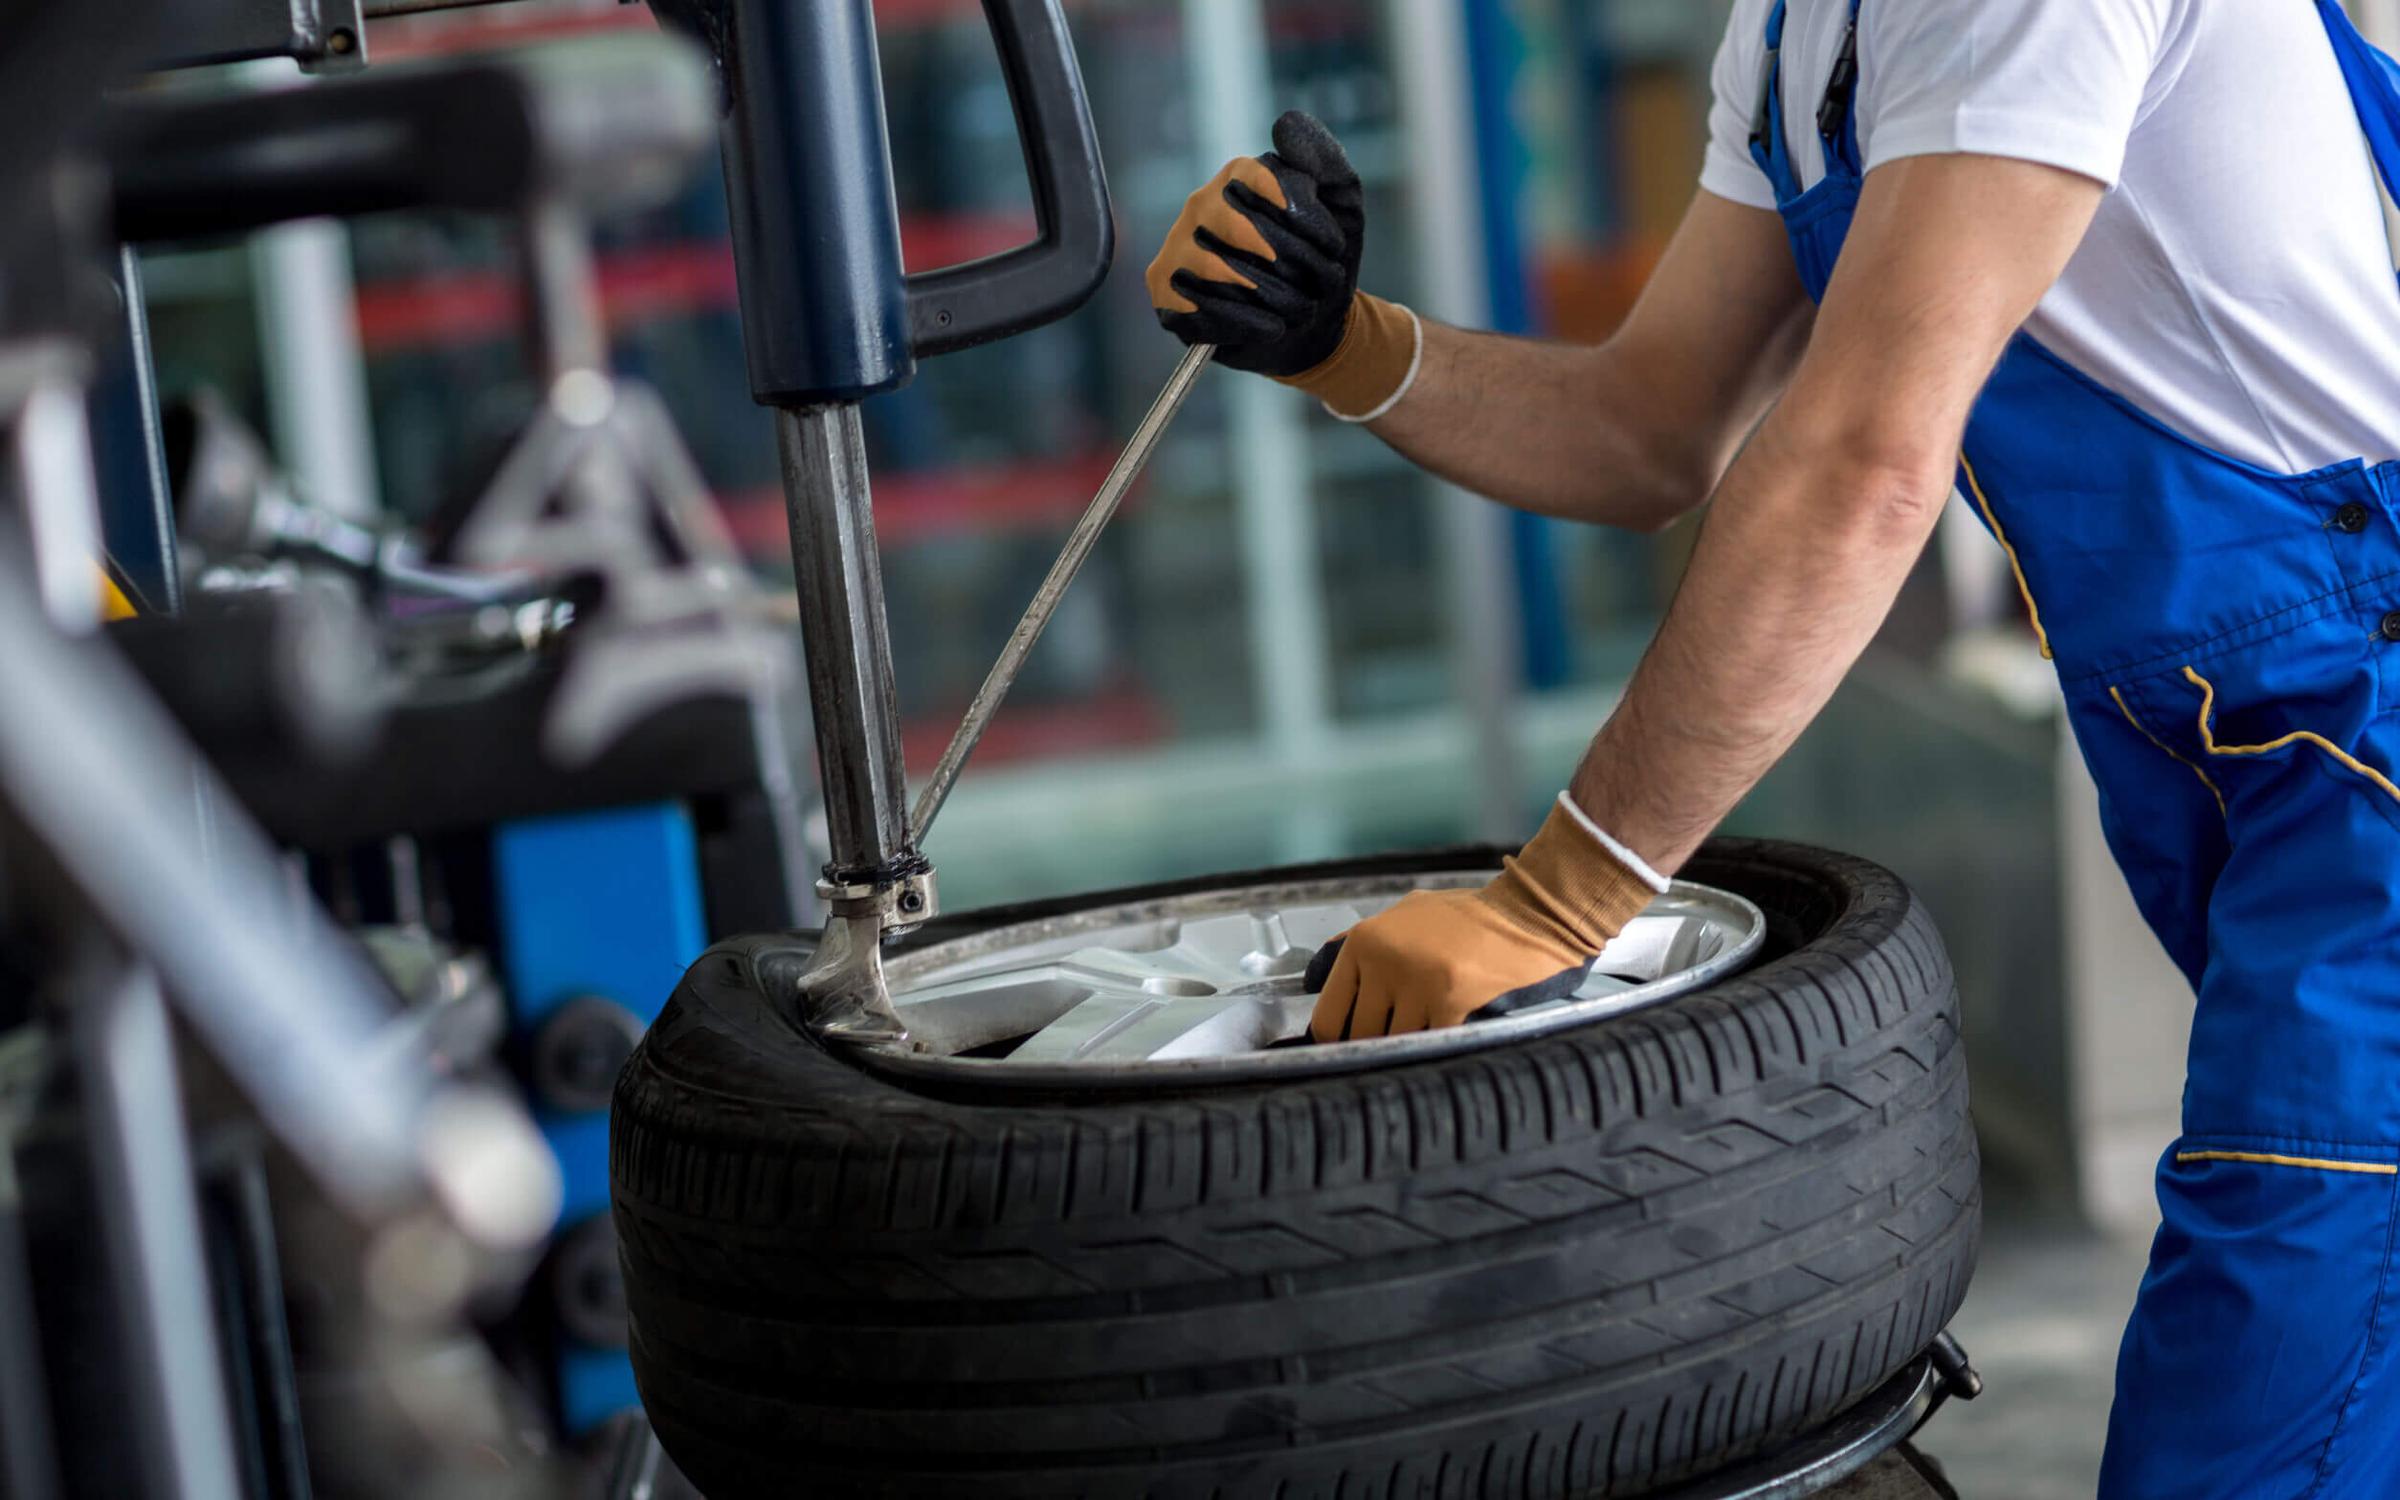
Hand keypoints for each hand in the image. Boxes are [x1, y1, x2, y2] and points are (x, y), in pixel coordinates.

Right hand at [1146, 112, 1417, 418]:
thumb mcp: (1341, 209)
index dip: (1306, 220)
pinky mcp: (1165, 291)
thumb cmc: (1321, 262)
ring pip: (1219, 267)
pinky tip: (1272, 327)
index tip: (1334, 249)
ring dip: (1273, 295)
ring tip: (1300, 309)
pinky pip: (1197, 305)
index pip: (1265, 182)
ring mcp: (1177, 247)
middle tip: (1321, 284)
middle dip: (1293, 262)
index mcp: (1238, 177)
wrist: (1310, 327)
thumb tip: (1284, 123)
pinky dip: (1244, 322)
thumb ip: (1325, 162)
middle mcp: (1201, 205)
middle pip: (1242, 227)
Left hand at [1306, 797, 1662, 1041]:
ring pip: (1397, 1043)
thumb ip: (1362, 945)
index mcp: (1364, 942)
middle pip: (1361, 1037)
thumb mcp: (1404, 915)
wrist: (1527, 915)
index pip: (1329, 1016)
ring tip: (1426, 1035)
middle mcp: (1383, 961)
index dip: (1338, 1041)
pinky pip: (1432, 1042)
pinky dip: (1440, 1043)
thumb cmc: (1466, 917)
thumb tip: (1319, 979)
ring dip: (1412, 1045)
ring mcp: (1416, 982)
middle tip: (1393, 1047)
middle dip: (1377, 1046)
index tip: (1350, 1051)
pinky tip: (1451, 1032)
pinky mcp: (1450, 1000)